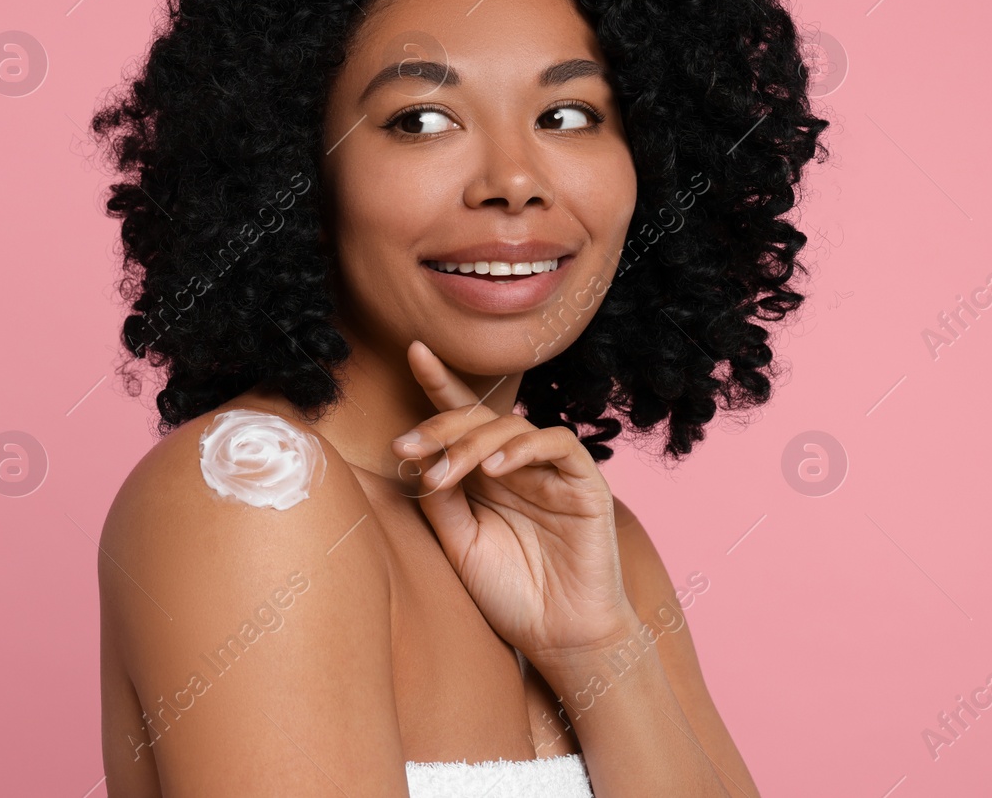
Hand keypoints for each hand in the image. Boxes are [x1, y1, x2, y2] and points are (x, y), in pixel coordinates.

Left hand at [392, 340, 638, 664]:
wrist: (558, 639)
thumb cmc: (509, 595)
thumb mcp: (459, 543)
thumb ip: (441, 499)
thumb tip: (417, 458)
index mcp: (486, 475)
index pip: (463, 419)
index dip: (440, 383)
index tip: (413, 352)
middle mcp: (518, 466)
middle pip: (479, 419)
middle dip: (439, 425)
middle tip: (406, 447)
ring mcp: (552, 472)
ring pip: (511, 426)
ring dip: (471, 443)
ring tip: (444, 473)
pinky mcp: (585, 483)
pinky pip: (556, 444)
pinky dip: (524, 447)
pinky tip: (496, 468)